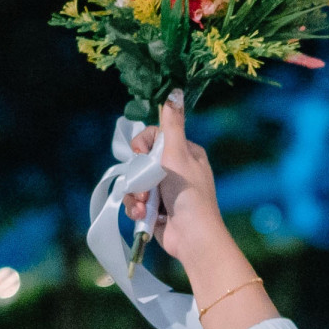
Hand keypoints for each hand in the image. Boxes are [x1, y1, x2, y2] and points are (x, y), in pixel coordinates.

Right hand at [122, 95, 237, 272]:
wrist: (193, 238)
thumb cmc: (188, 194)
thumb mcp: (177, 155)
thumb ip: (172, 125)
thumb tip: (174, 90)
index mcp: (186, 153)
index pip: (156, 137)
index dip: (143, 144)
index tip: (139, 152)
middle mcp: (176, 171)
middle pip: (142, 162)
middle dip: (138, 176)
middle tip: (144, 187)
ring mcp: (166, 192)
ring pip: (136, 184)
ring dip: (136, 196)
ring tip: (145, 207)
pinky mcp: (157, 211)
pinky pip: (137, 203)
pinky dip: (137, 210)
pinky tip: (144, 217)